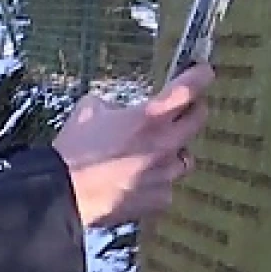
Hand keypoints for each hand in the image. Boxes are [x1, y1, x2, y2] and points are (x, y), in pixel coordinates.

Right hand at [51, 64, 214, 227]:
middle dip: (194, 110)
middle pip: (199, 120)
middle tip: (184, 109)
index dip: (200, 77)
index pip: (188, 89)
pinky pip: (167, 186)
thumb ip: (113, 106)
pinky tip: (139, 182)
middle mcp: (166, 144)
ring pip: (185, 157)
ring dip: (175, 150)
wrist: (66, 193)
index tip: (205, 72)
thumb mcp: (89, 110)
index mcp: (150, 117)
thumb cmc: (74, 149)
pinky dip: (157, 181)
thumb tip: (118, 111)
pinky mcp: (160, 199)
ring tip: (157, 152)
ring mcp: (166, 174)